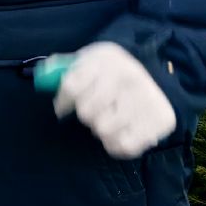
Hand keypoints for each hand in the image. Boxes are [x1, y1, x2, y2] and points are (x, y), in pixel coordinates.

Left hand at [51, 42, 175, 158]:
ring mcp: (147, 99)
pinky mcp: (161, 121)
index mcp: (107, 59)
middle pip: (86, 112)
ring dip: (101, 128)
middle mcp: (129, 77)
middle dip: (85, 113)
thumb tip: (44, 76)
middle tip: (94, 110)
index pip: (71, 87)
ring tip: (108, 119)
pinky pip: (125, 146)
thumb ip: (64, 68)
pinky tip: (119, 132)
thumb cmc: (110, 71)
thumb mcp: (88, 60)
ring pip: (103, 130)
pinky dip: (116, 144)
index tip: (62, 108)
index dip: (62, 101)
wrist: (154, 73)